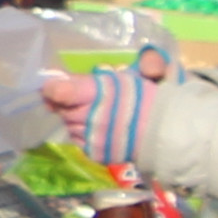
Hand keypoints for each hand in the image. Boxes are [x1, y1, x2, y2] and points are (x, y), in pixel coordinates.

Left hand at [35, 48, 170, 169]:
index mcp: (106, 92)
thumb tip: (148, 68)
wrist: (168, 135)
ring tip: (93, 112)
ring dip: (75, 117)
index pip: (64, 92)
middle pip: (63, 108)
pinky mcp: (95, 153)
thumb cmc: (156, 100)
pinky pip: (77, 139)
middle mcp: (94, 118)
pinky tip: (96, 127)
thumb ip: (149, 63)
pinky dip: (81, 132)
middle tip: (80, 98)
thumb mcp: (152, 73)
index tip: (49, 88)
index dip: (53, 89)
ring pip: (68, 124)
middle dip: (67, 102)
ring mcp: (93, 138)